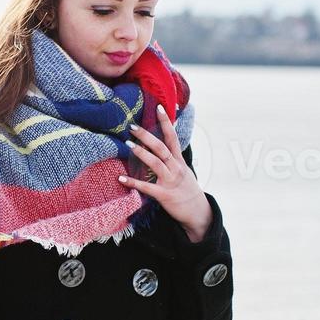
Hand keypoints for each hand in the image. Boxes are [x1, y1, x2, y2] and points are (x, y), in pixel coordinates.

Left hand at [119, 103, 210, 240]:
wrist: (198, 212)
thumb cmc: (186, 190)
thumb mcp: (183, 170)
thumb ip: (173, 158)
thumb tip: (164, 145)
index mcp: (179, 161)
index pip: (172, 137)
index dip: (166, 122)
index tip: (159, 107)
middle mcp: (176, 168)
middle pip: (162, 148)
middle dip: (148, 136)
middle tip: (133, 127)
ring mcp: (170, 181)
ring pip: (156, 164)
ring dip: (142, 153)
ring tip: (128, 144)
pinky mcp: (165, 195)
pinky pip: (147, 188)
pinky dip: (133, 183)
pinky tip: (121, 178)